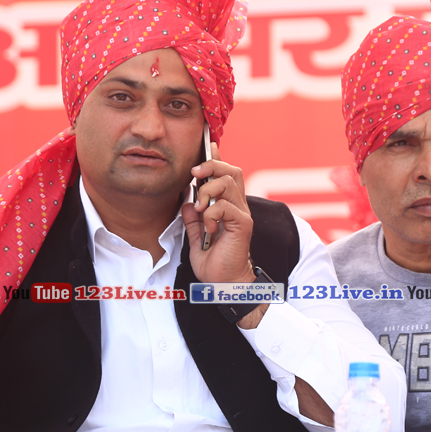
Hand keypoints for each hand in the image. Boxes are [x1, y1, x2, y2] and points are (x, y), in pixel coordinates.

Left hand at [182, 144, 255, 285]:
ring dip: (208, 191)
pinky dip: (212, 213)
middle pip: (232, 171)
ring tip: (200, 208)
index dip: (217, 159)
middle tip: (195, 175)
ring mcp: (242, 214)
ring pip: (229, 183)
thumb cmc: (214, 263)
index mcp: (228, 206)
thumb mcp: (196, 237)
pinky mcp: (243, 225)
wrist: (224, 284)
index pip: (226, 174)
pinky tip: (209, 227)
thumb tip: (187, 202)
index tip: (206, 147)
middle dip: (212, 166)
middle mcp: (238, 206)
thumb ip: (193, 219)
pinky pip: (226, 206)